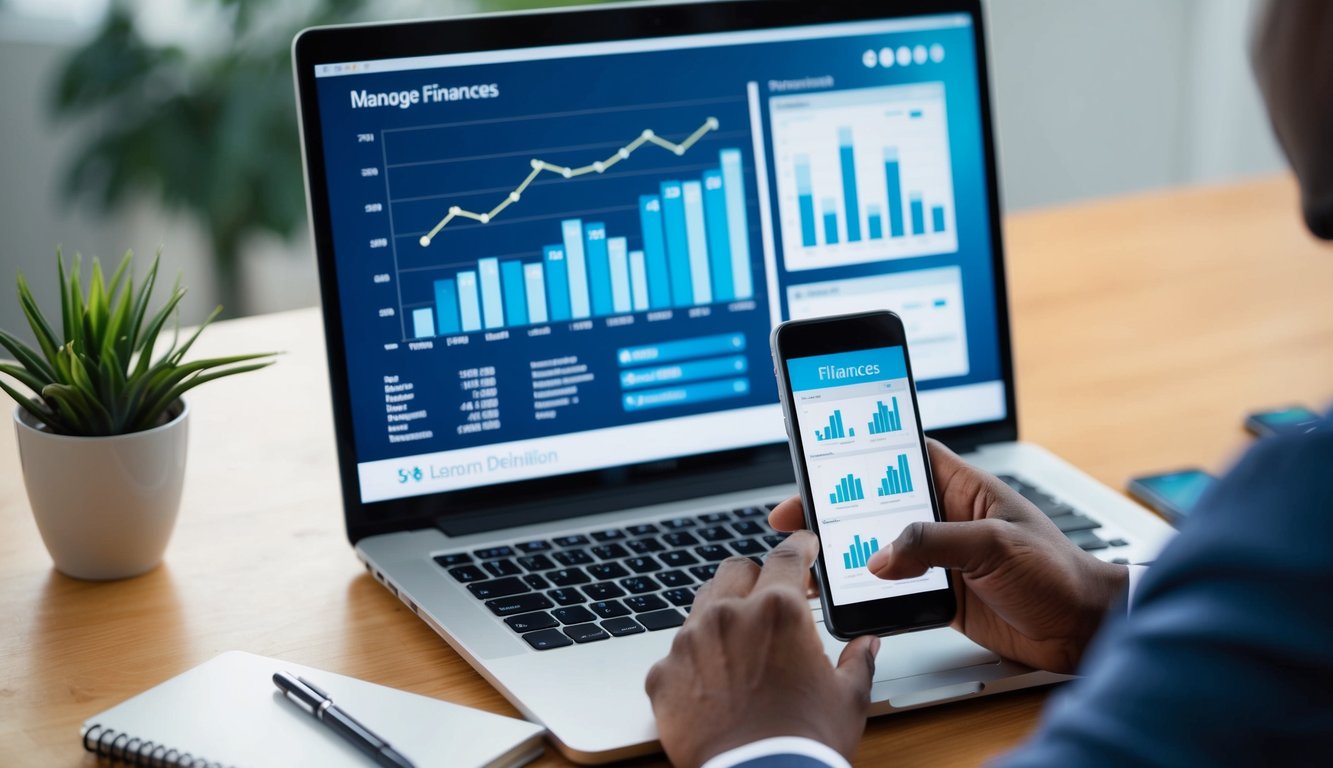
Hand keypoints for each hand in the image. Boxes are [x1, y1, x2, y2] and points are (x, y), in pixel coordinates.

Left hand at [645, 532, 879, 767]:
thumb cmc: (805, 742)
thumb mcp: (848, 699)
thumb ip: (857, 661)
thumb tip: (866, 645)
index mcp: (778, 610)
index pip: (786, 557)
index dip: (798, 546)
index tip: (802, 544)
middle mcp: (728, 615)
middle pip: (735, 570)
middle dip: (755, 577)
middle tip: (770, 598)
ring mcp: (688, 643)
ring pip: (701, 606)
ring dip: (722, 615)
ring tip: (741, 645)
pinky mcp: (662, 675)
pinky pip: (676, 653)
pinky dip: (694, 661)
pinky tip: (711, 683)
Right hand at [769, 440, 1126, 673]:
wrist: (1085, 631)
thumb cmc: (1061, 574)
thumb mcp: (996, 546)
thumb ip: (935, 544)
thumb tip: (881, 556)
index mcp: (963, 487)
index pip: (903, 451)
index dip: (862, 448)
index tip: (821, 450)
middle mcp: (946, 518)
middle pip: (877, 502)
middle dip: (834, 505)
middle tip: (795, 514)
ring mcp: (940, 558)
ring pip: (878, 546)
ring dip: (845, 551)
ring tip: (808, 556)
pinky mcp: (939, 594)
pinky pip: (891, 587)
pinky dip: (864, 591)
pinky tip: (841, 594)